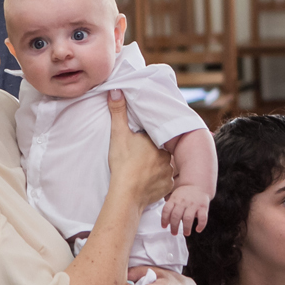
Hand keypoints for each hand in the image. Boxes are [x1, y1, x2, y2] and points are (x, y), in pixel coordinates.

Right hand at [107, 90, 173, 206]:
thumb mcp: (118, 134)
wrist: (126, 193)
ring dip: (155, 169)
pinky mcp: (167, 187)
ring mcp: (168, 173)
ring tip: (141, 173)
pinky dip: (157, 183)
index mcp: (156, 141)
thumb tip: (116, 90)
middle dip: (151, 155)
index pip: (153, 137)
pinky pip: (164, 182)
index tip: (136, 145)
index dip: (144, 141)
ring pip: (163, 167)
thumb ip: (118, 112)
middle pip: (159, 152)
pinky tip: (146, 183)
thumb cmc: (123, 163)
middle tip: (137, 160)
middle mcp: (166, 156)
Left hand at [161, 185, 209, 235]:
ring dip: (186, 228)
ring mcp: (193, 204)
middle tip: (174, 233)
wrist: (199, 184)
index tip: (164, 226)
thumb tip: (165, 219)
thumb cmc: (185, 193)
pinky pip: (202, 218)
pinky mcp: (203, 207)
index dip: (164, 219)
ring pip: (188, 218)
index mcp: (175, 199)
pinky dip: (201, 225)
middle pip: (176, 216)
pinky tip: (198, 229)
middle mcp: (183, 202)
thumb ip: (169, 204)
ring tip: (186, 233)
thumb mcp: (174, 194)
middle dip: (174, 227)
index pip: (166, 210)